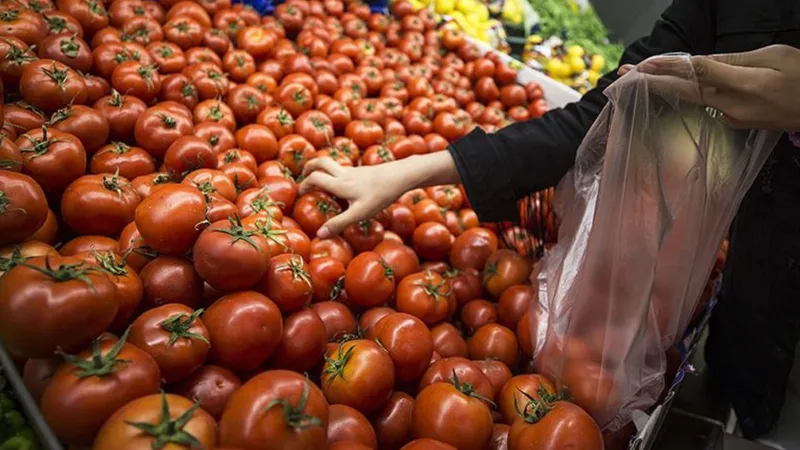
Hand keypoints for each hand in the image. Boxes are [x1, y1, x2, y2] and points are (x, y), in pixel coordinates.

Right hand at [298, 151, 460, 237]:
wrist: (400, 176)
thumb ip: (339, 223)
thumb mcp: (359, 213)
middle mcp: (344, 174)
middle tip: (304, 176)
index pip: (314, 178)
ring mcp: (354, 171)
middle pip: (321, 161)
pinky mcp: (363, 171)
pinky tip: (343, 187)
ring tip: (321, 182)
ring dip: (323, 170)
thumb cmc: (380, 195)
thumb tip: (320, 235)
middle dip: (309, 167)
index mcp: (339, 184)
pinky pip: (344, 170)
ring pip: (333, 164)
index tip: (299, 194)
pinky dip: (337, 174)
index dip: (303, 185)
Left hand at [618, 45, 799, 130]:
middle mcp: (732, 106)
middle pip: (684, 91)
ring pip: (692, 98)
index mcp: (744, 86)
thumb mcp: (775, 58)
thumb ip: (736, 60)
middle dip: (652, 82)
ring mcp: (732, 118)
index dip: (669, 68)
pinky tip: (672, 86)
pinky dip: (686, 94)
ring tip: (638, 78)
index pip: (698, 73)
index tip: (644, 65)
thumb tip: (703, 61)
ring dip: (664, 87)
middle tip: (622, 75)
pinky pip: (705, 104)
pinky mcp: (735, 123)